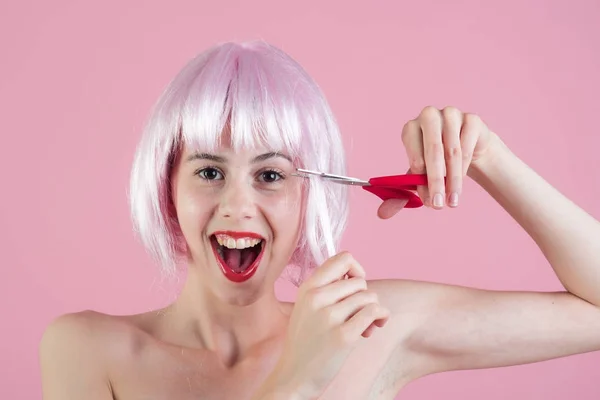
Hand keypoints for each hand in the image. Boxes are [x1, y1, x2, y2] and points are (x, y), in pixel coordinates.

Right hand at [273, 252, 389, 398]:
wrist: (293, 376)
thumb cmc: (305, 342)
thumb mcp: (305, 306)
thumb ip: (326, 288)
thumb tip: (357, 275)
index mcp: (308, 288)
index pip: (343, 258)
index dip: (356, 269)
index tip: (355, 286)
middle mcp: (317, 298)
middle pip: (360, 282)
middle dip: (364, 298)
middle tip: (358, 316)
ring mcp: (329, 317)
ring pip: (369, 297)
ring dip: (373, 311)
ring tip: (364, 327)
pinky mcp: (343, 336)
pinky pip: (374, 312)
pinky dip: (380, 318)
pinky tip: (372, 329)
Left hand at [378, 106, 496, 217]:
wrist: (469, 147)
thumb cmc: (438, 162)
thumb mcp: (419, 177)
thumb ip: (400, 194)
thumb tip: (382, 214)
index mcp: (410, 129)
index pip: (415, 156)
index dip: (421, 182)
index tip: (428, 202)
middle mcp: (429, 117)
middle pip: (434, 151)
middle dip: (436, 182)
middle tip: (439, 205)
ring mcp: (451, 115)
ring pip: (453, 152)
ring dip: (453, 180)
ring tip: (452, 201)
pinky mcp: (472, 119)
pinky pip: (468, 147)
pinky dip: (465, 168)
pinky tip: (462, 180)